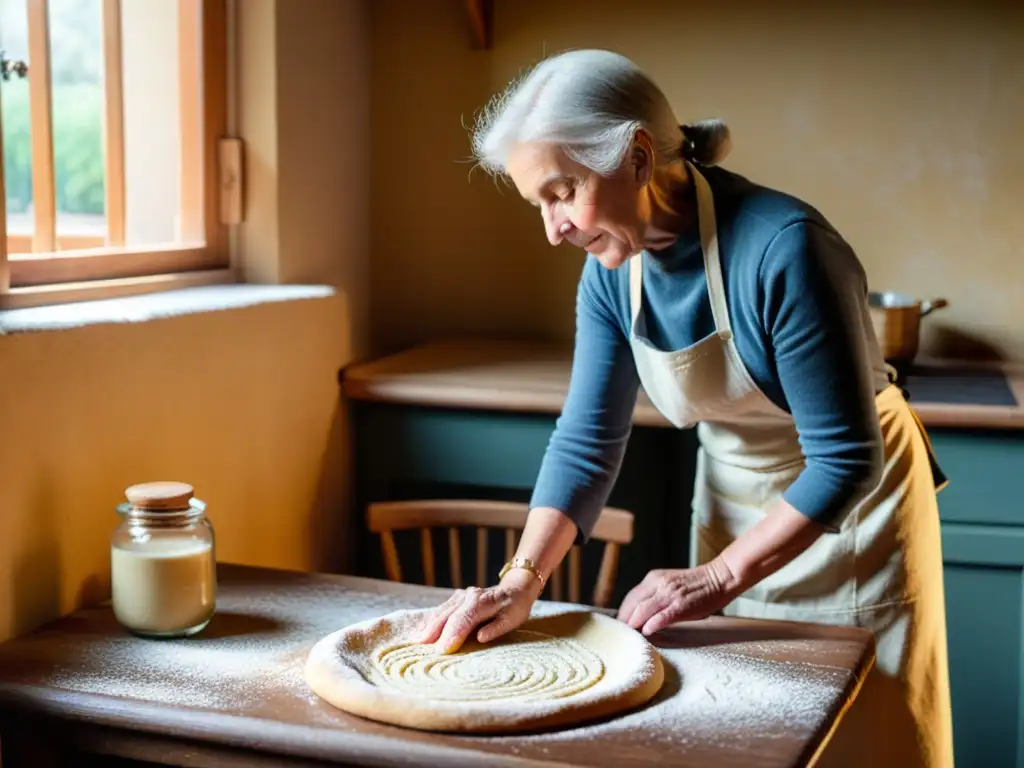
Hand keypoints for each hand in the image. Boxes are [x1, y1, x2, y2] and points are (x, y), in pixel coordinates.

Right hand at [418, 569, 543, 653]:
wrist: (514, 589)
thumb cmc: (514, 608)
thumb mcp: (512, 619)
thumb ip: (496, 628)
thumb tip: (481, 637)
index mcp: (482, 603)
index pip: (464, 620)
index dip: (452, 635)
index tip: (443, 650)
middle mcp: (468, 596)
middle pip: (449, 615)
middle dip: (436, 632)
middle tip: (424, 648)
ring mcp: (461, 596)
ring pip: (442, 611)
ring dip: (430, 626)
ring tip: (419, 641)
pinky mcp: (456, 598)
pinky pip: (442, 609)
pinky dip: (433, 619)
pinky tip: (424, 629)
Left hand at [616, 559, 735, 635]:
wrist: (718, 579)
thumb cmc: (695, 586)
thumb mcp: (668, 584)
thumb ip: (654, 595)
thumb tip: (639, 614)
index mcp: (654, 578)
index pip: (631, 596)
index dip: (623, 612)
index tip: (619, 624)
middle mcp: (658, 584)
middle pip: (633, 603)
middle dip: (625, 619)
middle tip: (621, 633)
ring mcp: (670, 594)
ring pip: (643, 609)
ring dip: (634, 623)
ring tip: (630, 634)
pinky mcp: (681, 605)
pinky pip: (663, 615)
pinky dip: (652, 623)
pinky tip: (647, 631)